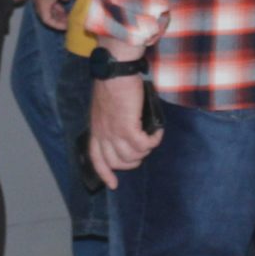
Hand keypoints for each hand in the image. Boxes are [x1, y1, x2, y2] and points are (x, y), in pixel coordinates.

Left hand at [31, 0, 72, 31]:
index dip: (57, 6)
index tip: (65, 8)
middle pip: (47, 8)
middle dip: (58, 14)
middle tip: (67, 18)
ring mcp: (39, 1)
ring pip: (47, 15)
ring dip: (57, 21)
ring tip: (66, 25)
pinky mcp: (42, 6)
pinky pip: (48, 20)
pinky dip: (56, 24)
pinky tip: (64, 27)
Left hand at [86, 71, 162, 189]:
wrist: (115, 70)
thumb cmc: (113, 83)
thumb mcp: (106, 107)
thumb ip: (112, 121)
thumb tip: (128, 131)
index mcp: (96, 129)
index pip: (96, 158)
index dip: (104, 173)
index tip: (112, 184)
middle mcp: (103, 134)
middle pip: (116, 162)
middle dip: (132, 161)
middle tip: (142, 150)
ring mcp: (114, 132)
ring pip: (132, 156)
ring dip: (145, 150)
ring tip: (151, 136)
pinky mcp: (127, 127)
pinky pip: (144, 145)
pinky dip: (154, 140)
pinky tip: (158, 131)